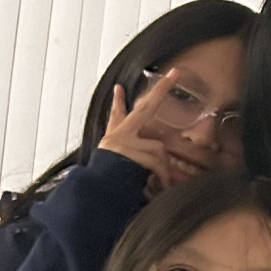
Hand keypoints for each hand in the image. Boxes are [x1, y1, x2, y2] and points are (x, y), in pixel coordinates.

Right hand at [98, 72, 178, 192]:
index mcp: (114, 140)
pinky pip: (155, 159)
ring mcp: (121, 140)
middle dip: (161, 89)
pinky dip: (162, 175)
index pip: (116, 116)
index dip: (117, 102)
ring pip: (157, 148)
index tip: (119, 88)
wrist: (95, 197)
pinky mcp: (125, 147)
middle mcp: (117, 136)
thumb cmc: (113, 189)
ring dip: (163, 169)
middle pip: (144, 109)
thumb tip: (175, 179)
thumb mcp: (131, 176)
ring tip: (161, 185)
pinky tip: (159, 185)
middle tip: (176, 73)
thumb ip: (151, 172)